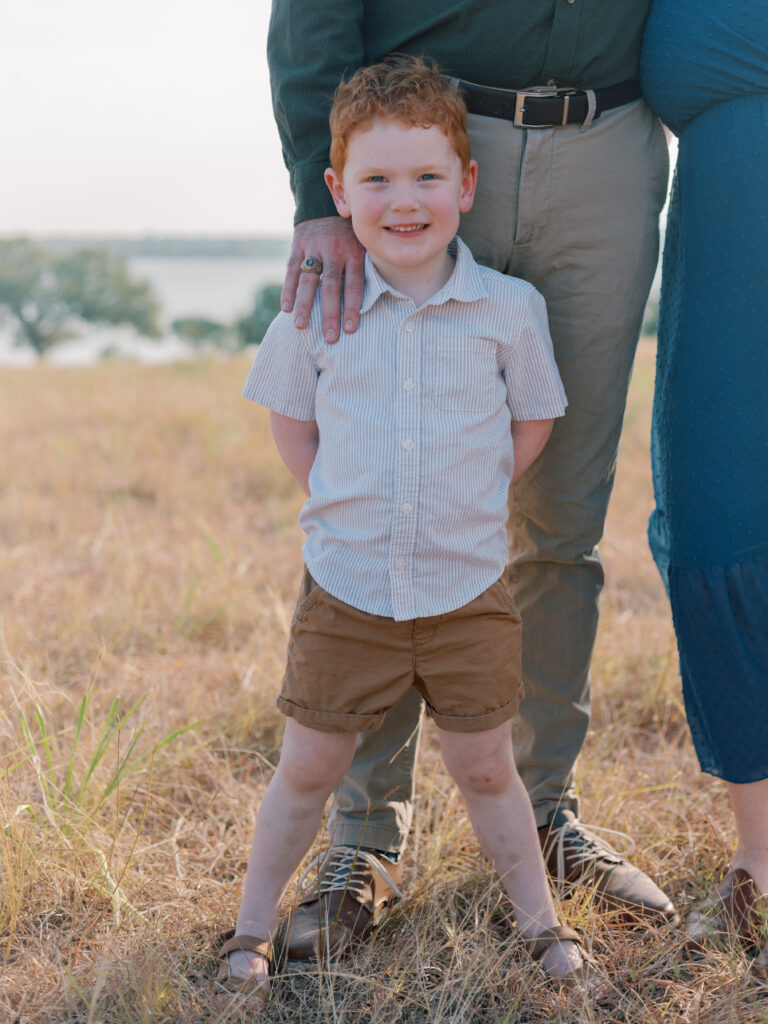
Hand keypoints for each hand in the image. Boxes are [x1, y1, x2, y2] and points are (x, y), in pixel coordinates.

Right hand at [282, 217, 364, 341]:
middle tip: (330, 338)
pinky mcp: (298, 246)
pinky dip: (288, 290)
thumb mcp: (362, 245)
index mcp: (354, 253)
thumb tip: (373, 302)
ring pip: (309, 280)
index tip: (350, 329)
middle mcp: (335, 251)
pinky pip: (292, 270)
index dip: (352, 307)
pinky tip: (286, 308)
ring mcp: (315, 248)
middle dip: (330, 314)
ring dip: (304, 305)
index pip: (355, 285)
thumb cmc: (348, 235)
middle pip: (332, 286)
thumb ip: (364, 268)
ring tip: (301, 326)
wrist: (325, 205)